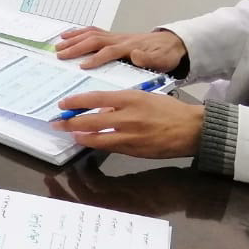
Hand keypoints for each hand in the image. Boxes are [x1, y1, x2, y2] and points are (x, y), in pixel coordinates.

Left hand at [50, 90, 203, 157]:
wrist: (192, 129)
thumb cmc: (169, 110)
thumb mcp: (144, 97)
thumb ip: (121, 102)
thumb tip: (100, 107)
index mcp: (131, 99)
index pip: (96, 98)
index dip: (76, 102)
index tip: (63, 104)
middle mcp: (128, 117)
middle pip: (91, 120)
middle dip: (70, 122)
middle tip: (57, 122)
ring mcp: (130, 136)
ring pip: (97, 137)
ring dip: (81, 136)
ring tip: (71, 134)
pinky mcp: (134, 151)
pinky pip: (110, 147)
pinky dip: (98, 144)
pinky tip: (89, 142)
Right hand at [55, 26, 186, 71]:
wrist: (172, 43)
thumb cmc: (165, 55)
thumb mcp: (163, 60)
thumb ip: (149, 59)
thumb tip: (135, 55)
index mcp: (130, 47)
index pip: (109, 52)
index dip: (96, 59)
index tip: (82, 66)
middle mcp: (120, 39)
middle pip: (94, 40)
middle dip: (76, 47)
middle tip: (60, 55)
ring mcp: (115, 36)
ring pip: (91, 34)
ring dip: (74, 39)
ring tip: (58, 45)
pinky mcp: (113, 36)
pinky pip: (93, 31)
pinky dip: (79, 32)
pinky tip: (67, 35)